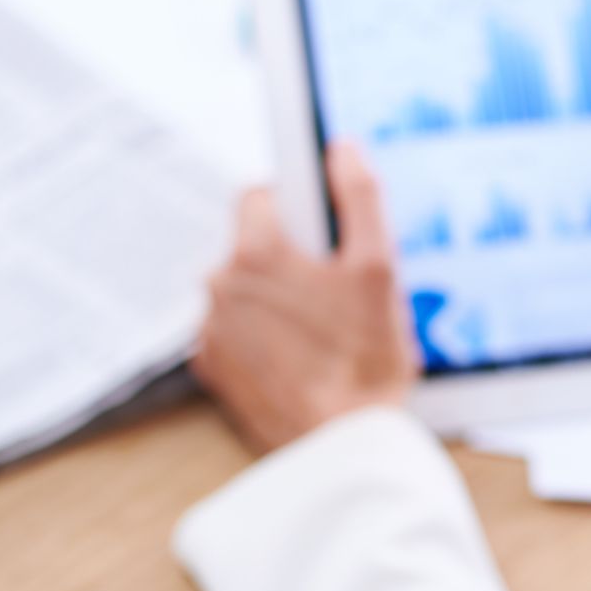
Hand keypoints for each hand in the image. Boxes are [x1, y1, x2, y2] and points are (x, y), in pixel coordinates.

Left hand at [191, 142, 420, 453]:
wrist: (341, 442)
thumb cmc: (364, 358)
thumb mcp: (379, 269)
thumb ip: (359, 198)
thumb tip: (343, 149)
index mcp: (254, 253)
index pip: (258, 195)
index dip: (295, 206)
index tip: (322, 230)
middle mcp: (219, 287)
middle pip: (252, 246)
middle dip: (290, 258)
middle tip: (336, 290)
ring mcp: (211, 331)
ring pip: (244, 291)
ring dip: (276, 298)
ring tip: (322, 330)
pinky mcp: (211, 369)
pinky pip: (235, 332)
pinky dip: (262, 336)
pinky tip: (300, 357)